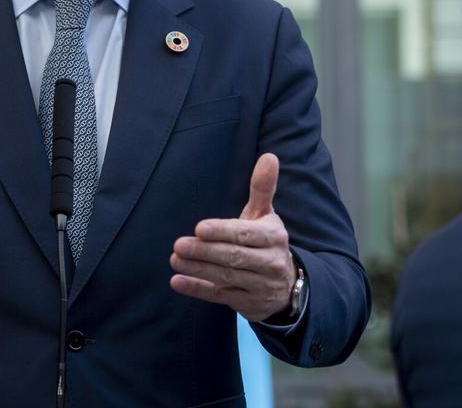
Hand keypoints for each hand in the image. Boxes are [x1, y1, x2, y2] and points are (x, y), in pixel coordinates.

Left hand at [169, 153, 296, 321]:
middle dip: (205, 251)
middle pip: (233, 257)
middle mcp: (270, 263)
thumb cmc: (266, 242)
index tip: (199, 228)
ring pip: (225, 278)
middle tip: (179, 244)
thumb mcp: (266, 215)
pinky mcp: (247, 304)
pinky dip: (197, 290)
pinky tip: (177, 281)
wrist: (286, 286)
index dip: (222, 231)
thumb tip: (269, 157)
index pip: (246, 234)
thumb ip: (262, 188)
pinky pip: (219, 296)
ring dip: (198, 269)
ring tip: (175, 258)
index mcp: (274, 237)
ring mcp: (259, 287)